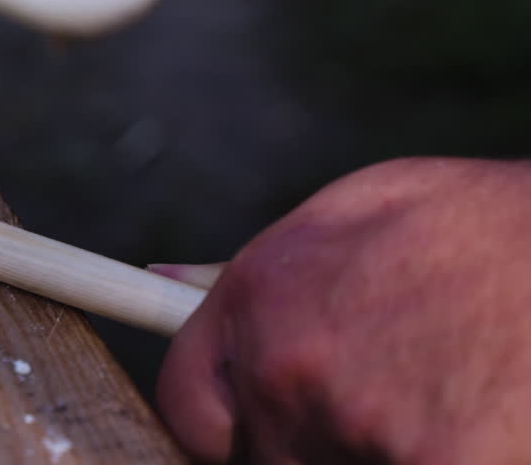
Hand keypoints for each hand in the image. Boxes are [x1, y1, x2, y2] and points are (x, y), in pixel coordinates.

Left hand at [156, 157, 530, 462]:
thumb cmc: (488, 227)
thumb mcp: (363, 210)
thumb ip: (262, 265)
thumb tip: (161, 277)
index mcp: (262, 294)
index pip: (186, 399)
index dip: (221, 427)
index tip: (246, 436)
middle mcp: (286, 364)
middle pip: (264, 453)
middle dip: (310, 442)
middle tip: (381, 406)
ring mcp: (351, 425)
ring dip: (373, 453)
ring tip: (446, 395)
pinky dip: (442, 459)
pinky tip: (482, 425)